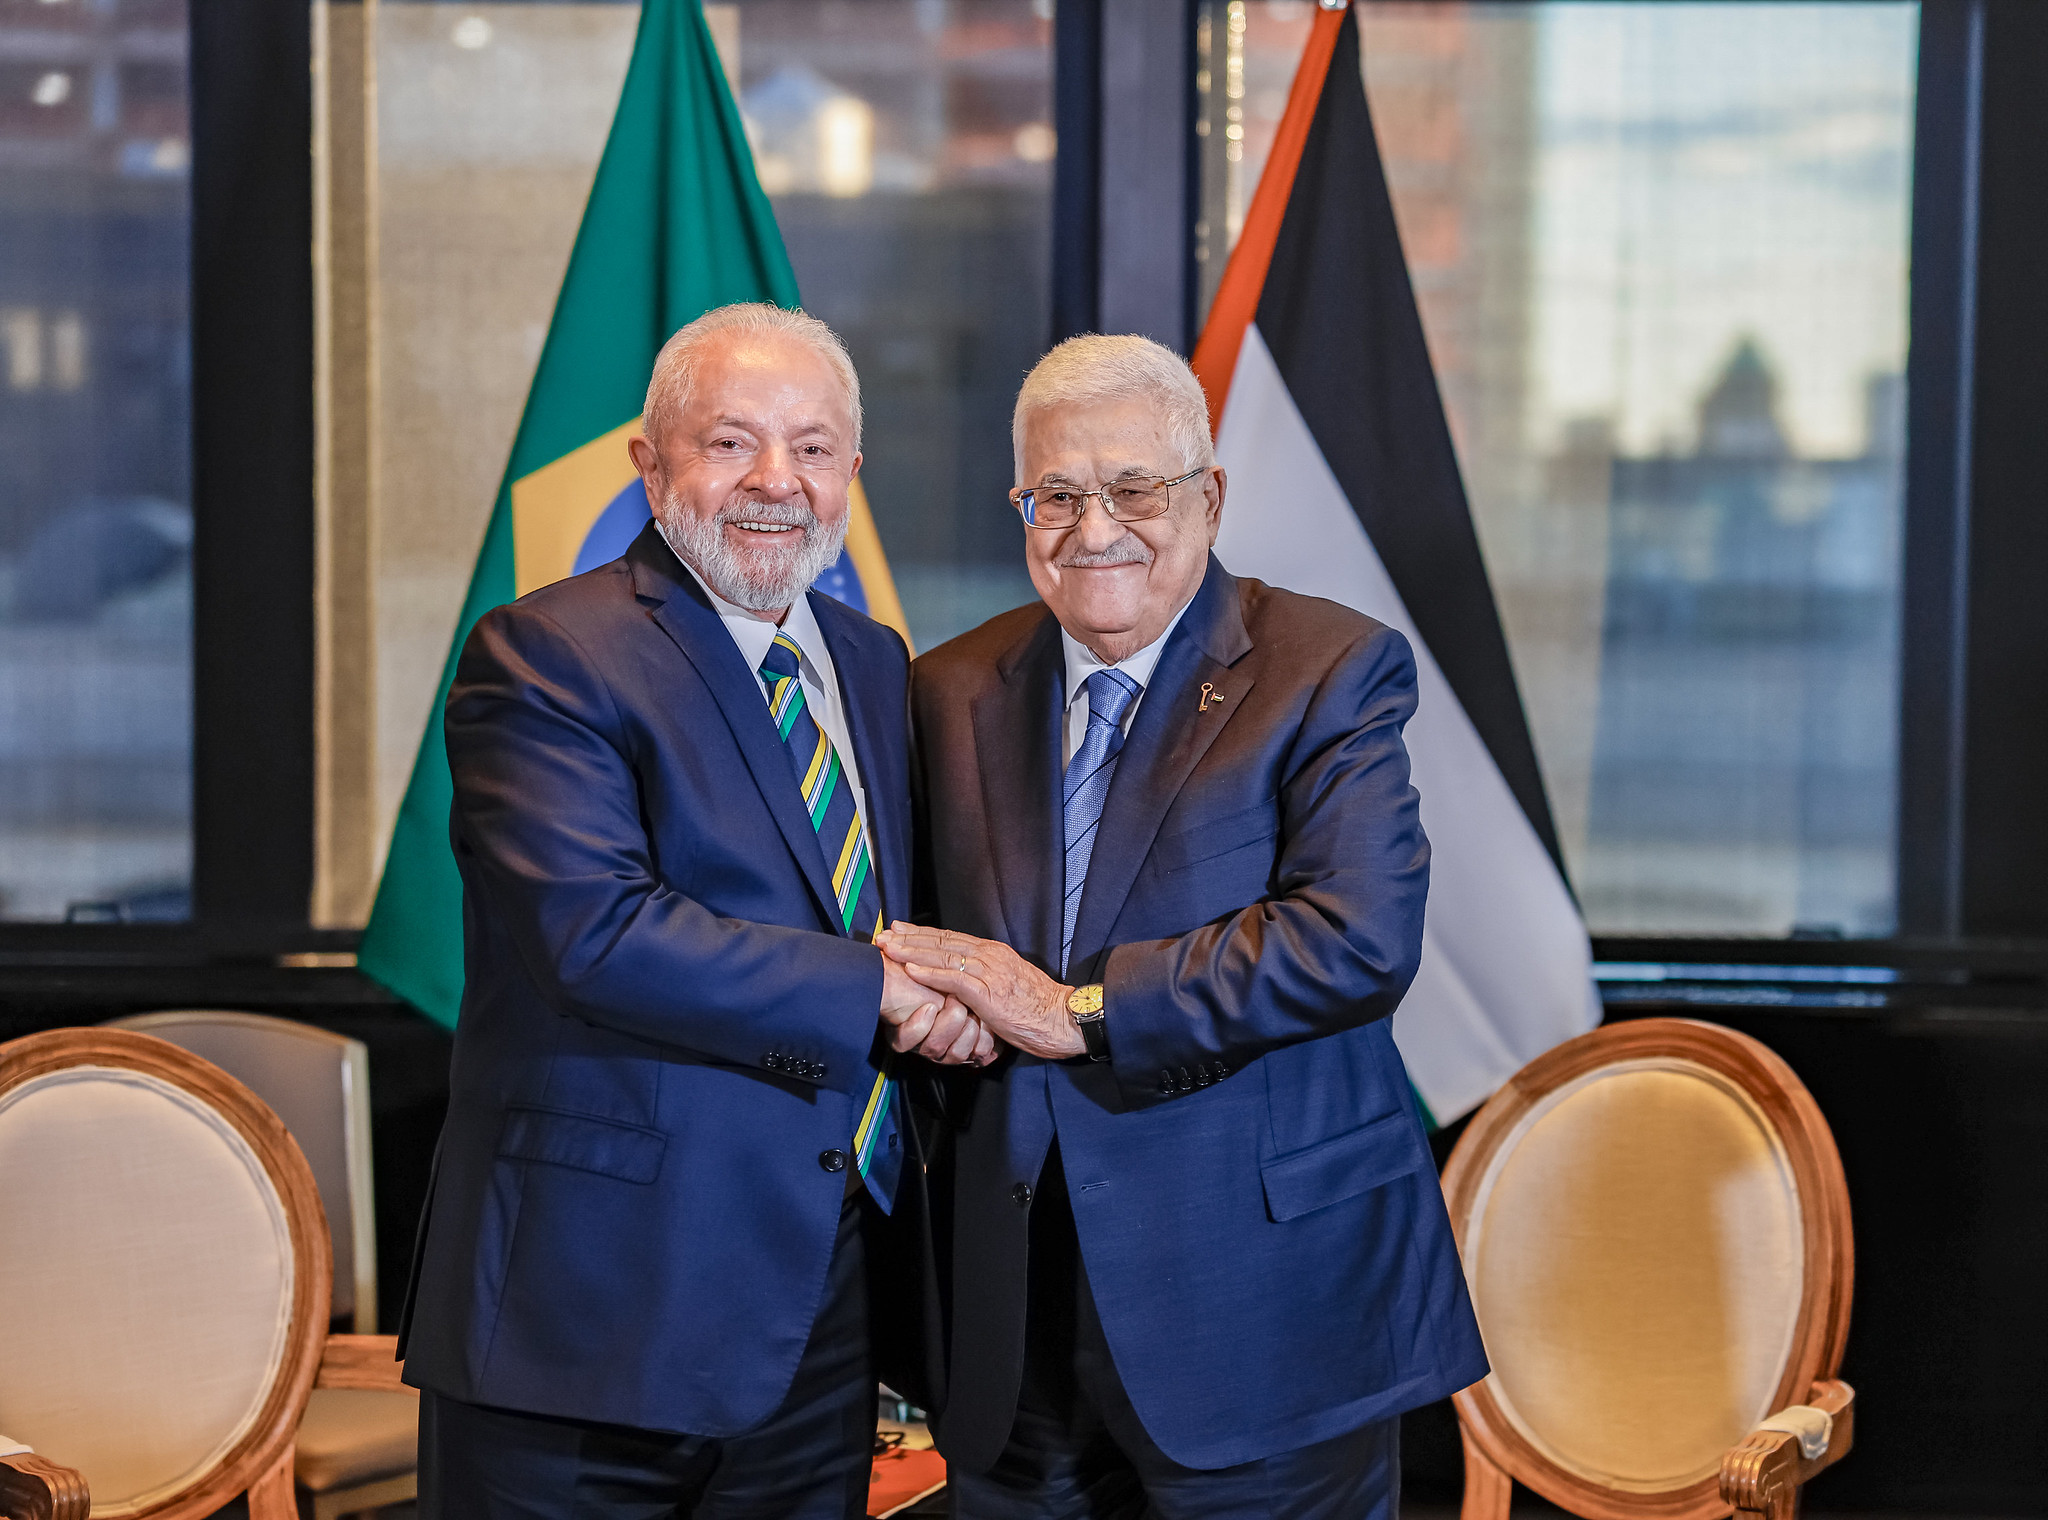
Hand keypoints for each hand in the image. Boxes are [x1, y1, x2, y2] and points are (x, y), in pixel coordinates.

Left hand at [877, 922, 1083, 1060]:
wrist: (1064, 1018)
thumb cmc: (1038, 1006)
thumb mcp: (1010, 982)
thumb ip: (987, 976)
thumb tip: (965, 980)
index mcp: (994, 952)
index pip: (951, 938)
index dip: (922, 934)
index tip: (900, 930)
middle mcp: (990, 955)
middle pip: (942, 942)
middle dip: (910, 938)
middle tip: (884, 934)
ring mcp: (989, 972)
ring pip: (943, 956)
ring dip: (912, 951)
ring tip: (889, 948)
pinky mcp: (989, 993)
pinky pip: (954, 980)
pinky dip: (930, 973)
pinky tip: (911, 969)